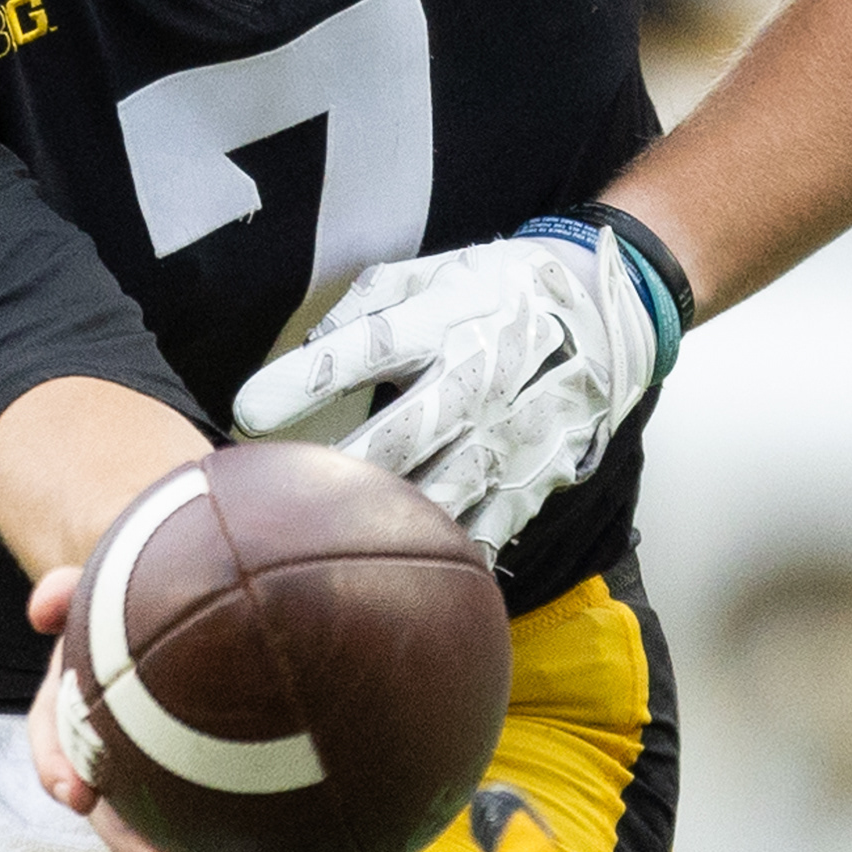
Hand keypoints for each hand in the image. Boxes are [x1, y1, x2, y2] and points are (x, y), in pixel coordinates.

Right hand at [23, 563, 182, 851]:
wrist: (183, 593)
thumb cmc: (137, 590)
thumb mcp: (104, 584)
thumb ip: (70, 589)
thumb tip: (40, 606)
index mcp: (75, 693)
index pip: (54, 733)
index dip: (58, 766)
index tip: (73, 794)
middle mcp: (105, 733)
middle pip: (107, 796)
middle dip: (127, 838)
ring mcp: (143, 755)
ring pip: (144, 814)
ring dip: (170, 849)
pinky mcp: (184, 768)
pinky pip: (191, 809)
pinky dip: (215, 840)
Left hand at [231, 227, 659, 552]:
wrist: (606, 310)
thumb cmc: (498, 290)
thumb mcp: (432, 273)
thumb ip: (365, 306)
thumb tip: (305, 350)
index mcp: (448, 319)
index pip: (370, 348)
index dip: (307, 380)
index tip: (245, 410)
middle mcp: (480, 377)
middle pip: (405, 431)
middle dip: (342, 469)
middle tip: (279, 499)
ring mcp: (512, 431)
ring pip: (444, 488)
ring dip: (387, 521)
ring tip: (327, 547)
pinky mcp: (535, 474)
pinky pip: (488, 525)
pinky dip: (446, 553)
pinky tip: (403, 578)